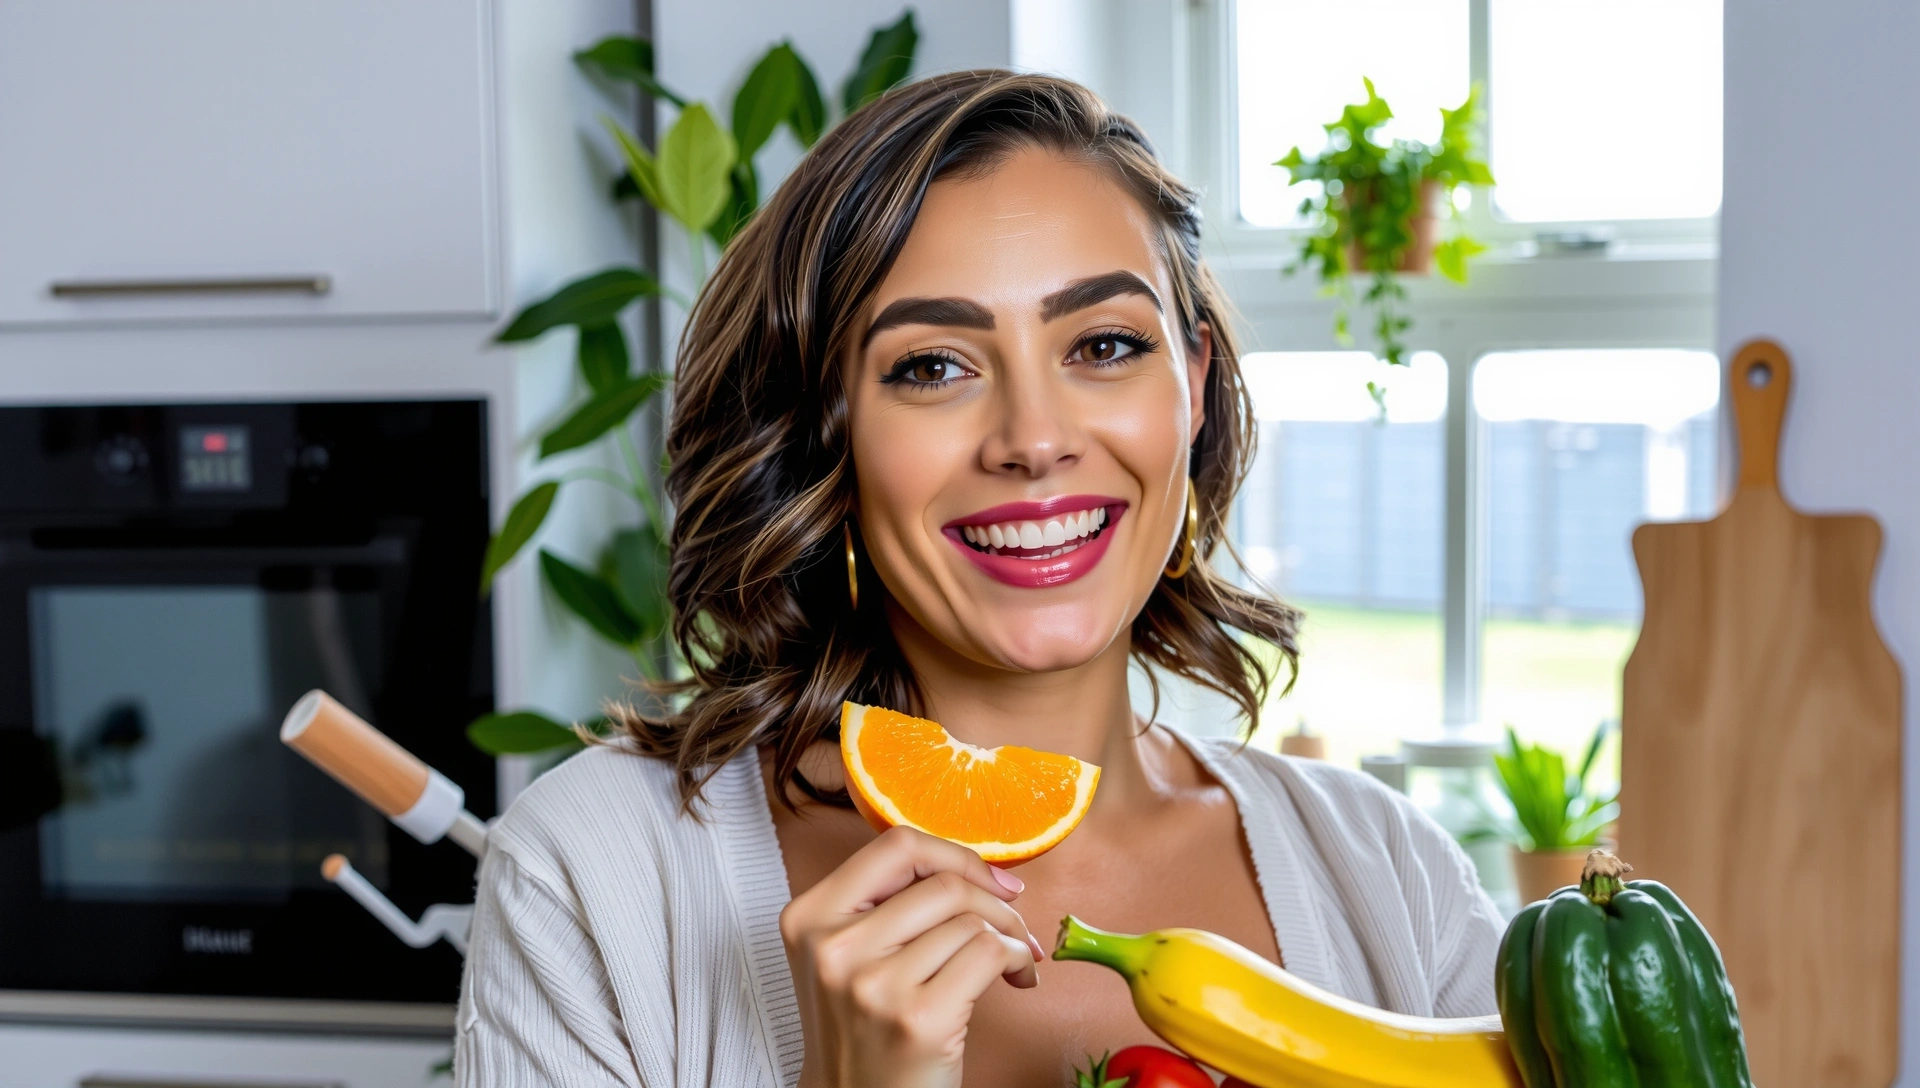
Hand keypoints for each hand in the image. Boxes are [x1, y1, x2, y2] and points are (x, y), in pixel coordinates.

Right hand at [782, 825, 1042, 1087]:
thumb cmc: (862, 1034)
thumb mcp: (846, 957)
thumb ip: (885, 904)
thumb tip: (974, 868)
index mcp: (808, 917)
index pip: (895, 845)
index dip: (954, 856)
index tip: (989, 880)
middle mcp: (833, 947)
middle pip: (943, 884)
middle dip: (996, 902)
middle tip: (1014, 927)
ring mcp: (873, 984)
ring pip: (971, 921)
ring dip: (1011, 936)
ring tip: (1012, 961)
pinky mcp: (918, 1018)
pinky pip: (990, 954)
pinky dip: (1017, 961)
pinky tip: (1016, 979)